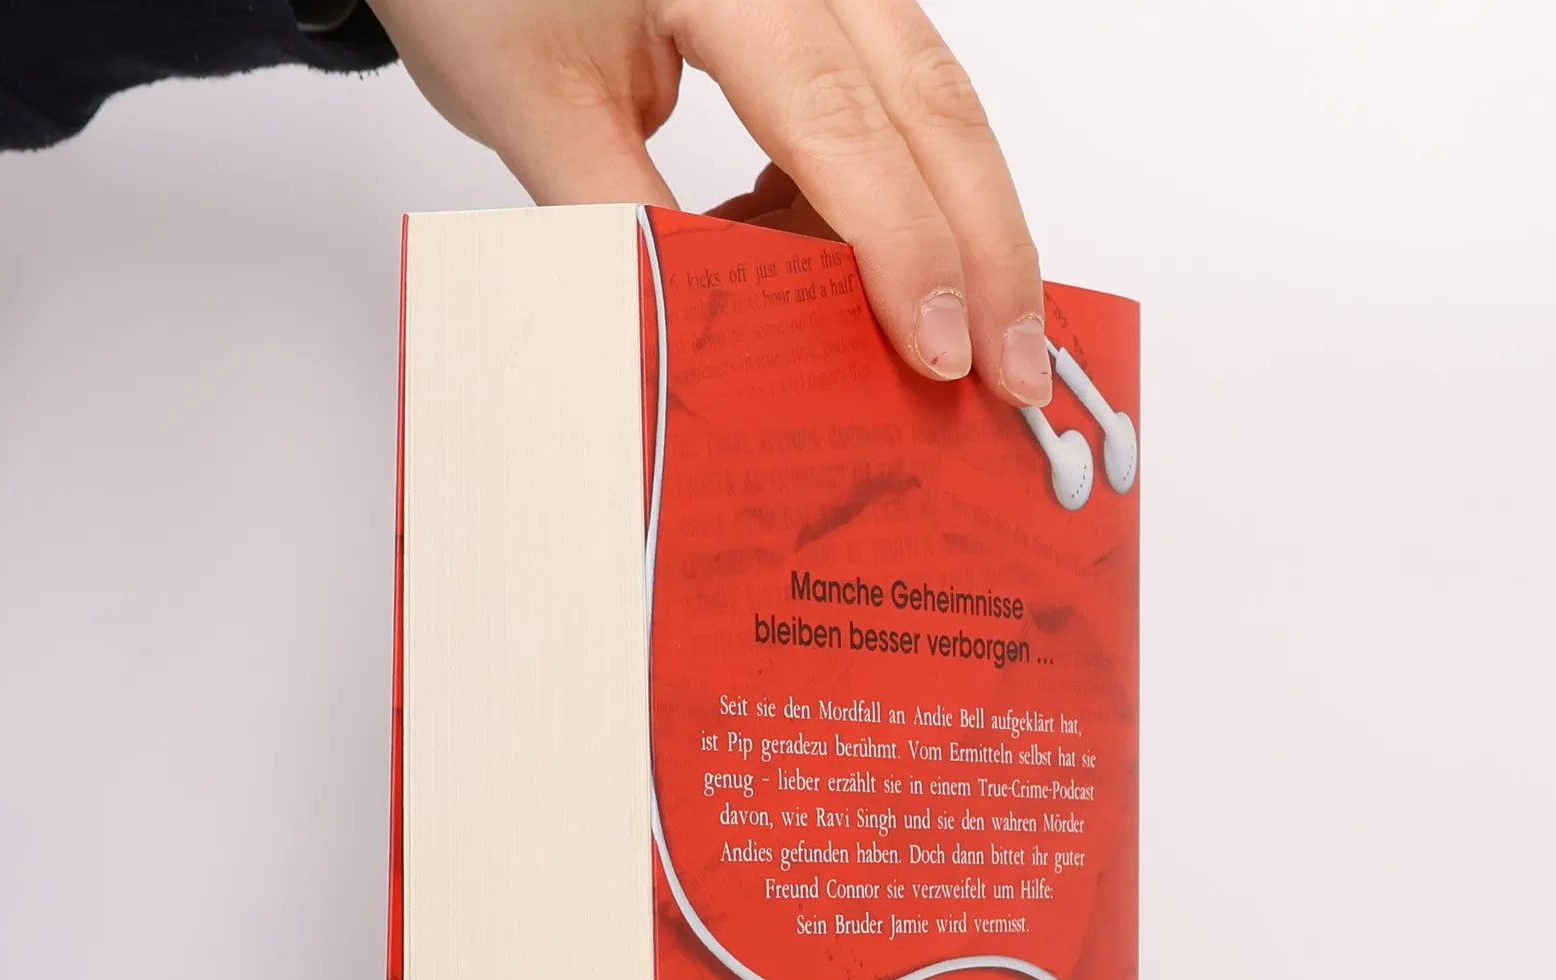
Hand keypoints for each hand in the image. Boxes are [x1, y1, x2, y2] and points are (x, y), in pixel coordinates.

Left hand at [364, 0, 1053, 407]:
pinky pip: (889, 96)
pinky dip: (897, 192)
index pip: (839, 121)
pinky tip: (880, 273)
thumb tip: (718, 349)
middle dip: (985, 245)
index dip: (902, 247)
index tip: (939, 353)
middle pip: (929, 101)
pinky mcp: (820, 4)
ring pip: (929, 96)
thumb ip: (626, 225)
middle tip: (1020, 368)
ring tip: (979, 335)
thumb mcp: (535, 109)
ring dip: (962, 223)